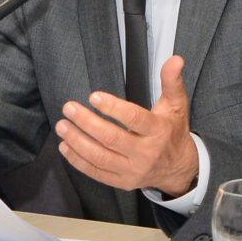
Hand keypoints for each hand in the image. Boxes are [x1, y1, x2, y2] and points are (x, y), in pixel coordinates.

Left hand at [57, 54, 198, 196]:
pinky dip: (78, 160)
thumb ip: (172, 81)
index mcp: (158, 131)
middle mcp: (145, 153)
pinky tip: (66, 146)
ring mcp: (132, 170)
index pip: (134, 119)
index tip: (94, 97)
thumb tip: (175, 60)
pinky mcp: (122, 181)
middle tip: (69, 108)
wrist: (179, 168)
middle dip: (87, 123)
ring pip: (100, 157)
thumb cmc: (173, 132)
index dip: (113, 108)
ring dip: (77, 141)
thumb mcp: (177, 105)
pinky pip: (96, 172)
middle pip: (111, 138)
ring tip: (62, 126)